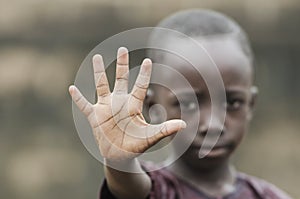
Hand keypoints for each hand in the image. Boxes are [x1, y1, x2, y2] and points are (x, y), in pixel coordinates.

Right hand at [69, 47, 185, 160]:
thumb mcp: (151, 136)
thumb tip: (184, 125)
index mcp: (133, 105)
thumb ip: (165, 129)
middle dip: (122, 64)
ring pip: (102, 86)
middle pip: (121, 79)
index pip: (140, 86)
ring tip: (97, 57)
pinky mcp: (95, 117)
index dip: (144, 74)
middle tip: (122, 48)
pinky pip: (84, 105)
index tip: (148, 60)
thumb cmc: (136, 145)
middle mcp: (119, 103)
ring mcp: (106, 108)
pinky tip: (72, 88)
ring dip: (99, 72)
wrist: (120, 156)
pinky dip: (78, 98)